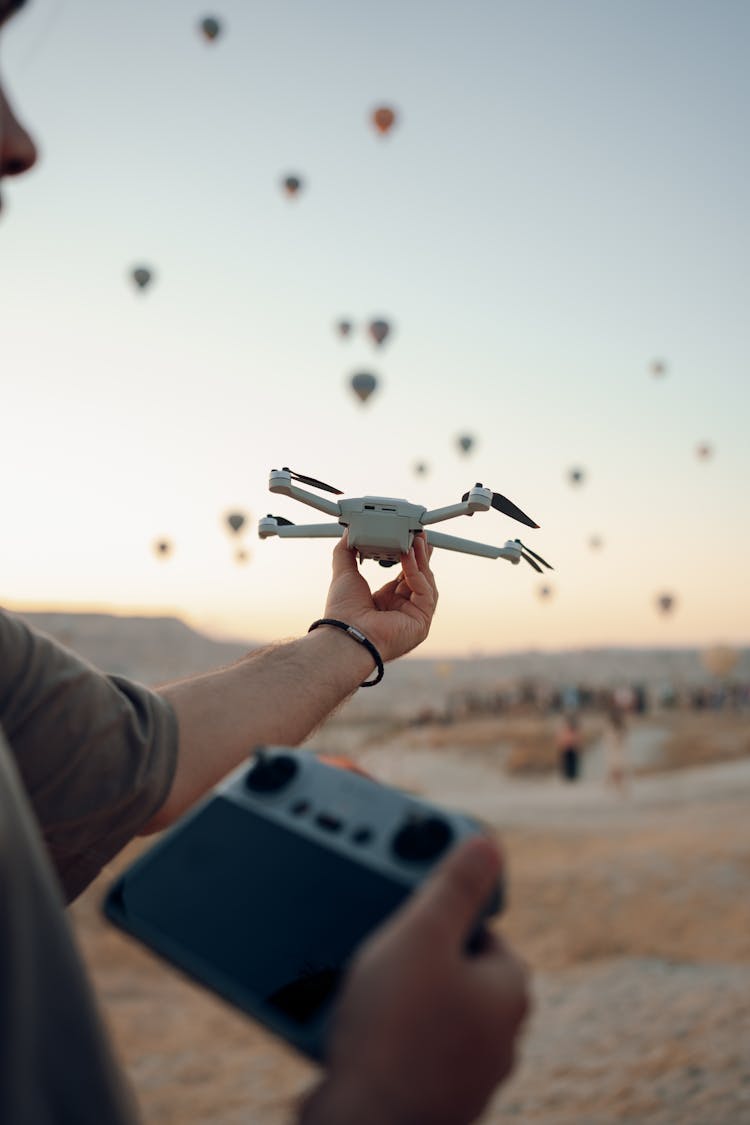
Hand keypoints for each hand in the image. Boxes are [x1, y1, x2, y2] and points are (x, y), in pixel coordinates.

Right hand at [300, 837, 529, 1124]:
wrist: (362, 1124)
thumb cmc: (395, 1033)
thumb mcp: (421, 934)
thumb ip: (455, 886)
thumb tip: (488, 846)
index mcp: (508, 991)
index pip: (480, 931)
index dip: (438, 918)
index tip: (406, 918)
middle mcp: (497, 1037)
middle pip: (450, 972)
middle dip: (411, 961)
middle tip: (375, 956)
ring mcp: (465, 1074)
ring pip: (426, 1014)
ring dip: (393, 1001)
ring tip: (358, 995)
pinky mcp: (429, 1100)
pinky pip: (404, 1052)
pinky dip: (381, 1041)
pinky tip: (353, 1034)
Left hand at [323, 532, 437, 661]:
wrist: (345, 633)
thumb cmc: (342, 613)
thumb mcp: (345, 574)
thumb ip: (346, 552)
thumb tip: (349, 532)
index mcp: (387, 603)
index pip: (406, 577)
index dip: (410, 558)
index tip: (411, 540)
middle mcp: (403, 611)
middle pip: (420, 579)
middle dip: (421, 556)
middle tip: (420, 535)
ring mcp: (414, 618)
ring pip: (426, 583)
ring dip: (421, 561)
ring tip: (416, 540)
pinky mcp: (422, 621)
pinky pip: (425, 592)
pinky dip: (417, 572)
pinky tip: (407, 557)